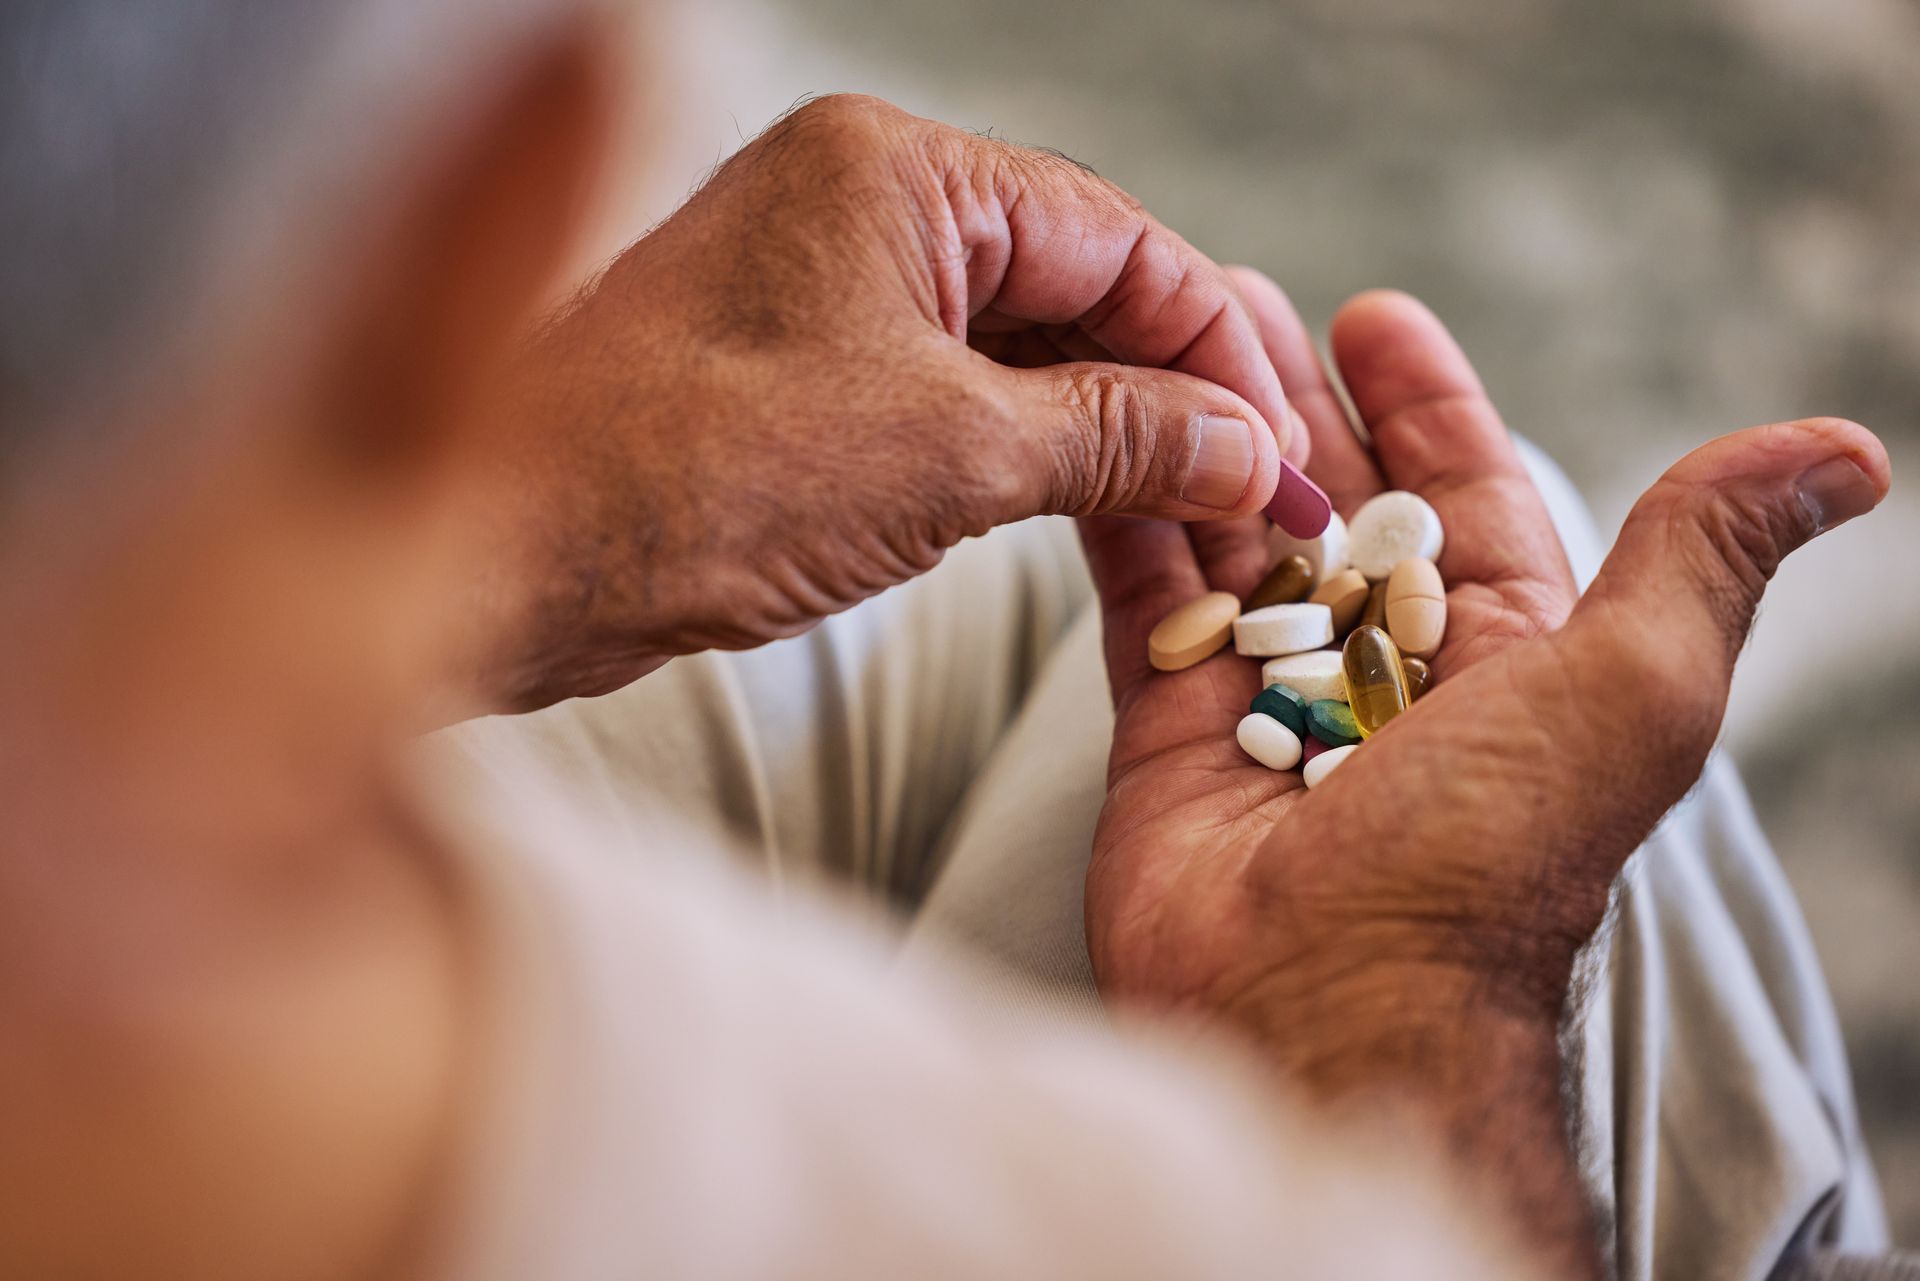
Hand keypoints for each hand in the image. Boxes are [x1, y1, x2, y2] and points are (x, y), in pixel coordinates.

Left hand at [480, 94, 1328, 708]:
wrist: (510, 554)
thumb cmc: (696, 473)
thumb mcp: (949, 454)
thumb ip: (1117, 437)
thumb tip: (1245, 446)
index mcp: (899, 170)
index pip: (1117, 236)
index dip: (1216, 345)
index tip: (1279, 442)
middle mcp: (861, 206)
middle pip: (1074, 286)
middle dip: (1169, 393)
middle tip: (1254, 491)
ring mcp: (826, 290)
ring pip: (1015, 348)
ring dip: (1104, 433)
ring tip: (1193, 517)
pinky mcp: (800, 376)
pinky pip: (950, 396)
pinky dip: (1025, 455)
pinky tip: (1089, 511)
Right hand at [1080, 277, 1888, 1274]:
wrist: (1326, 1003)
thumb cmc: (1490, 854)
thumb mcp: (1632, 684)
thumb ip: (1704, 555)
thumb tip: (1844, 452)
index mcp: (1507, 660)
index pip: (1465, 497)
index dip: (1428, 402)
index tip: (1373, 317)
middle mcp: (1389, 678)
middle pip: (1338, 504)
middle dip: (1295, 403)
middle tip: (1235, 304)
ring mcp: (1275, 704)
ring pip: (1236, 540)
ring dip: (1205, 442)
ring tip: (1160, 345)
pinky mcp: (1171, 736)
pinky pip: (1149, 603)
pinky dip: (1128, 522)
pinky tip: (1108, 443)